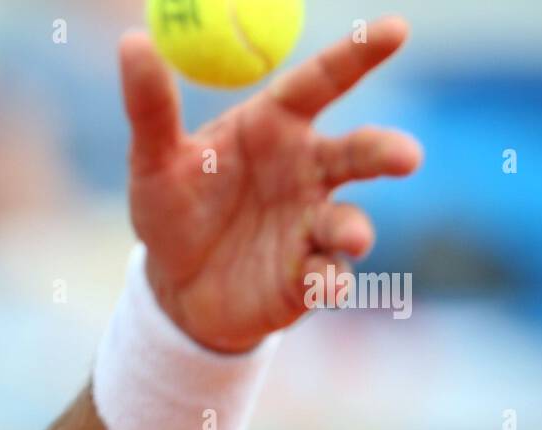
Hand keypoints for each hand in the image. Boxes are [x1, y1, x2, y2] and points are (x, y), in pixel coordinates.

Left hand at [119, 16, 422, 352]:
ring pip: (349, 221)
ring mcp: (314, 225)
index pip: (320, 83)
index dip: (358, 55)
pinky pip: (329, 277)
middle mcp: (307, 172)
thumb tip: (134, 41)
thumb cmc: (173, 211)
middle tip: (407, 157)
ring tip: (351, 238)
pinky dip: (329, 281)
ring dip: (354, 229)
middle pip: (358, 153)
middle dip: (386, 152)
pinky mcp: (310, 277)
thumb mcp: (152, 161)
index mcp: (275, 128)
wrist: (174, 288)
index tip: (396, 29)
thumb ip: (150, 106)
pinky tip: (321, 286)